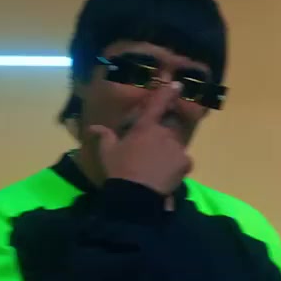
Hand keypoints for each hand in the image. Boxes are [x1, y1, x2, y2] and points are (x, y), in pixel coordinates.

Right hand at [83, 81, 190, 195]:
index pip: (158, 104)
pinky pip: (183, 161)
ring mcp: (177, 147)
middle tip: (152, 152)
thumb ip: (104, 136)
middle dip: (163, 136)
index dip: (168, 93)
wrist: (136, 195)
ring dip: (169, 151)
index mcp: (145, 127)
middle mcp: (164, 133)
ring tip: (158, 167)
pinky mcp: (186, 162)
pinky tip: (166, 175)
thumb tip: (93, 127)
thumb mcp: (108, 152)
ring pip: (176, 145)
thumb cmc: (120, 170)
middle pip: (169, 128)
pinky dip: (177, 166)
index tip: (178, 85)